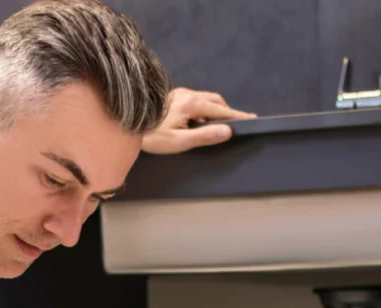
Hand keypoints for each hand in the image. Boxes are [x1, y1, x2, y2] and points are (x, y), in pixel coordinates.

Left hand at [141, 87, 256, 154]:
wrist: (126, 123)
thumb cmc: (152, 136)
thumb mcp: (179, 142)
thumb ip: (204, 136)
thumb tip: (227, 132)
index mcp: (192, 105)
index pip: (222, 111)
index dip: (238, 116)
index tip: (253, 119)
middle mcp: (188, 94)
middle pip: (216, 102)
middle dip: (227, 113)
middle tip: (235, 126)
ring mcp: (180, 93)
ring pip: (206, 99)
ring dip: (215, 111)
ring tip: (215, 127)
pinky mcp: (174, 96)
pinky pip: (196, 100)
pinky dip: (204, 109)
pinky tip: (198, 122)